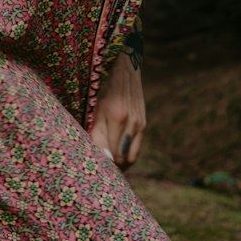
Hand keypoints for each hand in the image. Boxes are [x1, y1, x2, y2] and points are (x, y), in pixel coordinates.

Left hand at [89, 52, 145, 168]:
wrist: (126, 69)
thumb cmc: (105, 88)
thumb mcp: (96, 108)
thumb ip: (98, 133)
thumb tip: (100, 156)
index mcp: (118, 117)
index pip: (114, 153)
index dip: (107, 165)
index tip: (98, 170)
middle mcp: (132, 122)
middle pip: (127, 158)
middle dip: (116, 167)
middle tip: (104, 171)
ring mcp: (140, 123)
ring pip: (133, 154)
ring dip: (123, 162)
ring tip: (109, 164)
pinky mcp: (144, 123)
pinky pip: (137, 145)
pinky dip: (128, 152)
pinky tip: (118, 152)